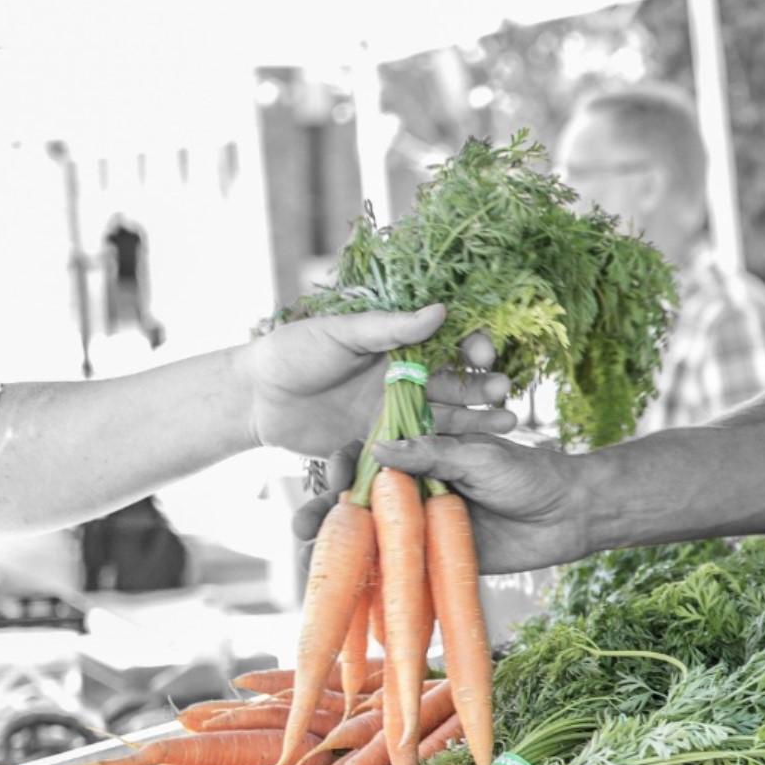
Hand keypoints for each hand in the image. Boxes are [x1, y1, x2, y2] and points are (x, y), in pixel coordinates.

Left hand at [245, 305, 513, 455]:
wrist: (257, 400)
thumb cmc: (293, 353)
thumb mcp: (341, 333)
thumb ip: (390, 327)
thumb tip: (440, 311)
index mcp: (397, 344)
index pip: (447, 341)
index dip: (471, 345)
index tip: (484, 353)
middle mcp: (404, 378)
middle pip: (456, 381)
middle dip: (482, 386)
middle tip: (503, 392)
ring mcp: (397, 413)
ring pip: (449, 416)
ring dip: (479, 419)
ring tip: (508, 423)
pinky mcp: (387, 444)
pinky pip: (424, 448)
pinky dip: (451, 450)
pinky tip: (476, 453)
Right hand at [292, 433, 584, 573]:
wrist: (569, 514)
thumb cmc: (527, 474)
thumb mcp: (478, 457)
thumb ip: (431, 454)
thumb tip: (378, 451)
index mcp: (420, 454)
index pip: (368, 456)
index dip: (345, 465)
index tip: (334, 472)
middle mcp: (413, 489)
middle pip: (359, 499)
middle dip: (326, 511)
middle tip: (300, 525)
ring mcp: (421, 526)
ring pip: (370, 535)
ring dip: (338, 545)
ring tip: (307, 554)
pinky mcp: (434, 558)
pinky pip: (396, 568)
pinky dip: (370, 577)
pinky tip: (342, 587)